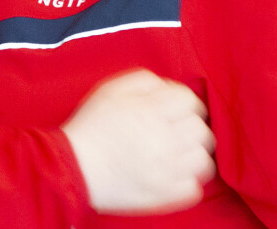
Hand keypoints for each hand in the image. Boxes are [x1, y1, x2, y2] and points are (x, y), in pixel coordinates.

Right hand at [63, 69, 215, 214]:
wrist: (73, 167)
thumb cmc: (91, 126)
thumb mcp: (111, 89)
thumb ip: (144, 80)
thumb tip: (168, 87)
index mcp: (150, 110)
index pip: (190, 101)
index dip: (185, 102)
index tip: (177, 109)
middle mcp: (164, 139)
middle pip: (201, 131)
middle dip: (191, 127)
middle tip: (176, 130)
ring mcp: (166, 170)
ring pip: (204, 161)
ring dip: (193, 154)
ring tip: (177, 152)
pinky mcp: (165, 195)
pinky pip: (194, 188)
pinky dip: (186, 181)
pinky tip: (171, 172)